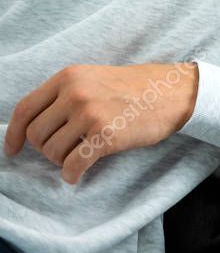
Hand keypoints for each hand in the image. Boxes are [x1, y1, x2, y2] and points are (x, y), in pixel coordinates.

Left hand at [3, 62, 198, 184]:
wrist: (170, 92)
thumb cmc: (133, 88)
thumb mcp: (93, 78)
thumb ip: (64, 95)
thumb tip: (33, 127)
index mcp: (68, 77)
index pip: (25, 109)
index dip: (13, 135)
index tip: (12, 150)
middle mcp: (75, 93)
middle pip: (36, 135)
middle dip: (46, 149)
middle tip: (65, 150)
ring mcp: (90, 114)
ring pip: (52, 153)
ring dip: (62, 161)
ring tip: (79, 156)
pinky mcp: (105, 136)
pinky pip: (73, 166)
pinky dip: (71, 175)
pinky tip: (78, 174)